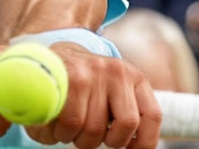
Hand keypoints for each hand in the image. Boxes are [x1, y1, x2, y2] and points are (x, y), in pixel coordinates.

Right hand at [26, 43, 161, 148]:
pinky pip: (71, 124)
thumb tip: (136, 146)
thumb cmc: (80, 86)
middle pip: (125, 126)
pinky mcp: (72, 77)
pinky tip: (53, 124)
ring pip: (94, 130)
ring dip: (76, 139)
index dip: (145, 141)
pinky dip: (60, 134)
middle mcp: (118, 72)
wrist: (45, 59)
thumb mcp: (109, 92)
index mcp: (134, 77)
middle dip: (104, 141)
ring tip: (65, 127)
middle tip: (86, 136)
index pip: (152, 115)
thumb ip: (123, 114)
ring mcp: (95, 73)